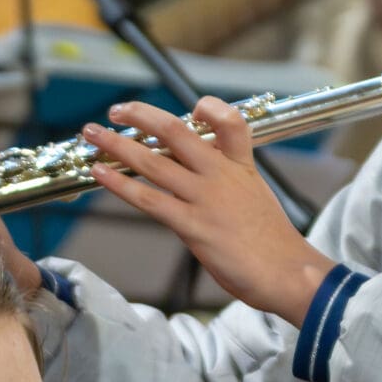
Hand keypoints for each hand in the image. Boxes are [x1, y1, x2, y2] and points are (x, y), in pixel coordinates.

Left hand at [83, 97, 335, 321]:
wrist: (289, 274)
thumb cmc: (274, 246)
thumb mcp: (258, 200)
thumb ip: (232, 185)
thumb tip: (207, 184)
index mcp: (241, 166)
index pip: (229, 121)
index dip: (207, 108)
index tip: (189, 108)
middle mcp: (221, 175)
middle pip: (176, 131)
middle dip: (142, 115)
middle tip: (117, 109)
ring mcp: (205, 198)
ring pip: (154, 161)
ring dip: (117, 145)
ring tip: (92, 134)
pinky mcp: (193, 226)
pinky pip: (149, 199)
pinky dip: (120, 184)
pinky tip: (100, 174)